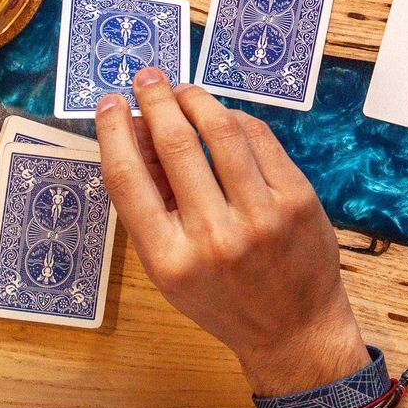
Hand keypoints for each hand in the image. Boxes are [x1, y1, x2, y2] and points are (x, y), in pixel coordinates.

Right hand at [95, 71, 368, 394]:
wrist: (294, 329)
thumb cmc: (224, 298)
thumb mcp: (171, 270)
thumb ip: (152, 208)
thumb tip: (137, 134)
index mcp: (169, 259)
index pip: (128, 180)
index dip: (114, 132)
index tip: (110, 103)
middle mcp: (213, 237)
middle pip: (175, 146)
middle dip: (157, 101)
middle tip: (147, 78)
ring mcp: (260, 216)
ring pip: (221, 132)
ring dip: (196, 99)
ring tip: (183, 89)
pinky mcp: (297, 199)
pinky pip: (260, 140)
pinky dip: (235, 119)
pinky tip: (223, 115)